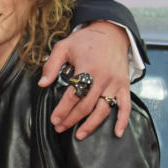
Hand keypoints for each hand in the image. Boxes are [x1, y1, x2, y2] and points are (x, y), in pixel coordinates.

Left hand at [40, 22, 130, 138]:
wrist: (111, 32)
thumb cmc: (85, 40)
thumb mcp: (64, 46)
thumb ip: (51, 65)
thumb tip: (42, 84)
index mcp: (88, 67)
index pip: (73, 94)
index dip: (62, 109)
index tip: (54, 120)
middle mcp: (103, 77)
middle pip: (86, 105)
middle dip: (72, 119)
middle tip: (60, 128)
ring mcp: (115, 83)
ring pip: (104, 109)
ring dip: (91, 125)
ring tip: (79, 135)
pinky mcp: (125, 85)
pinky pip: (125, 106)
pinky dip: (123, 120)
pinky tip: (117, 133)